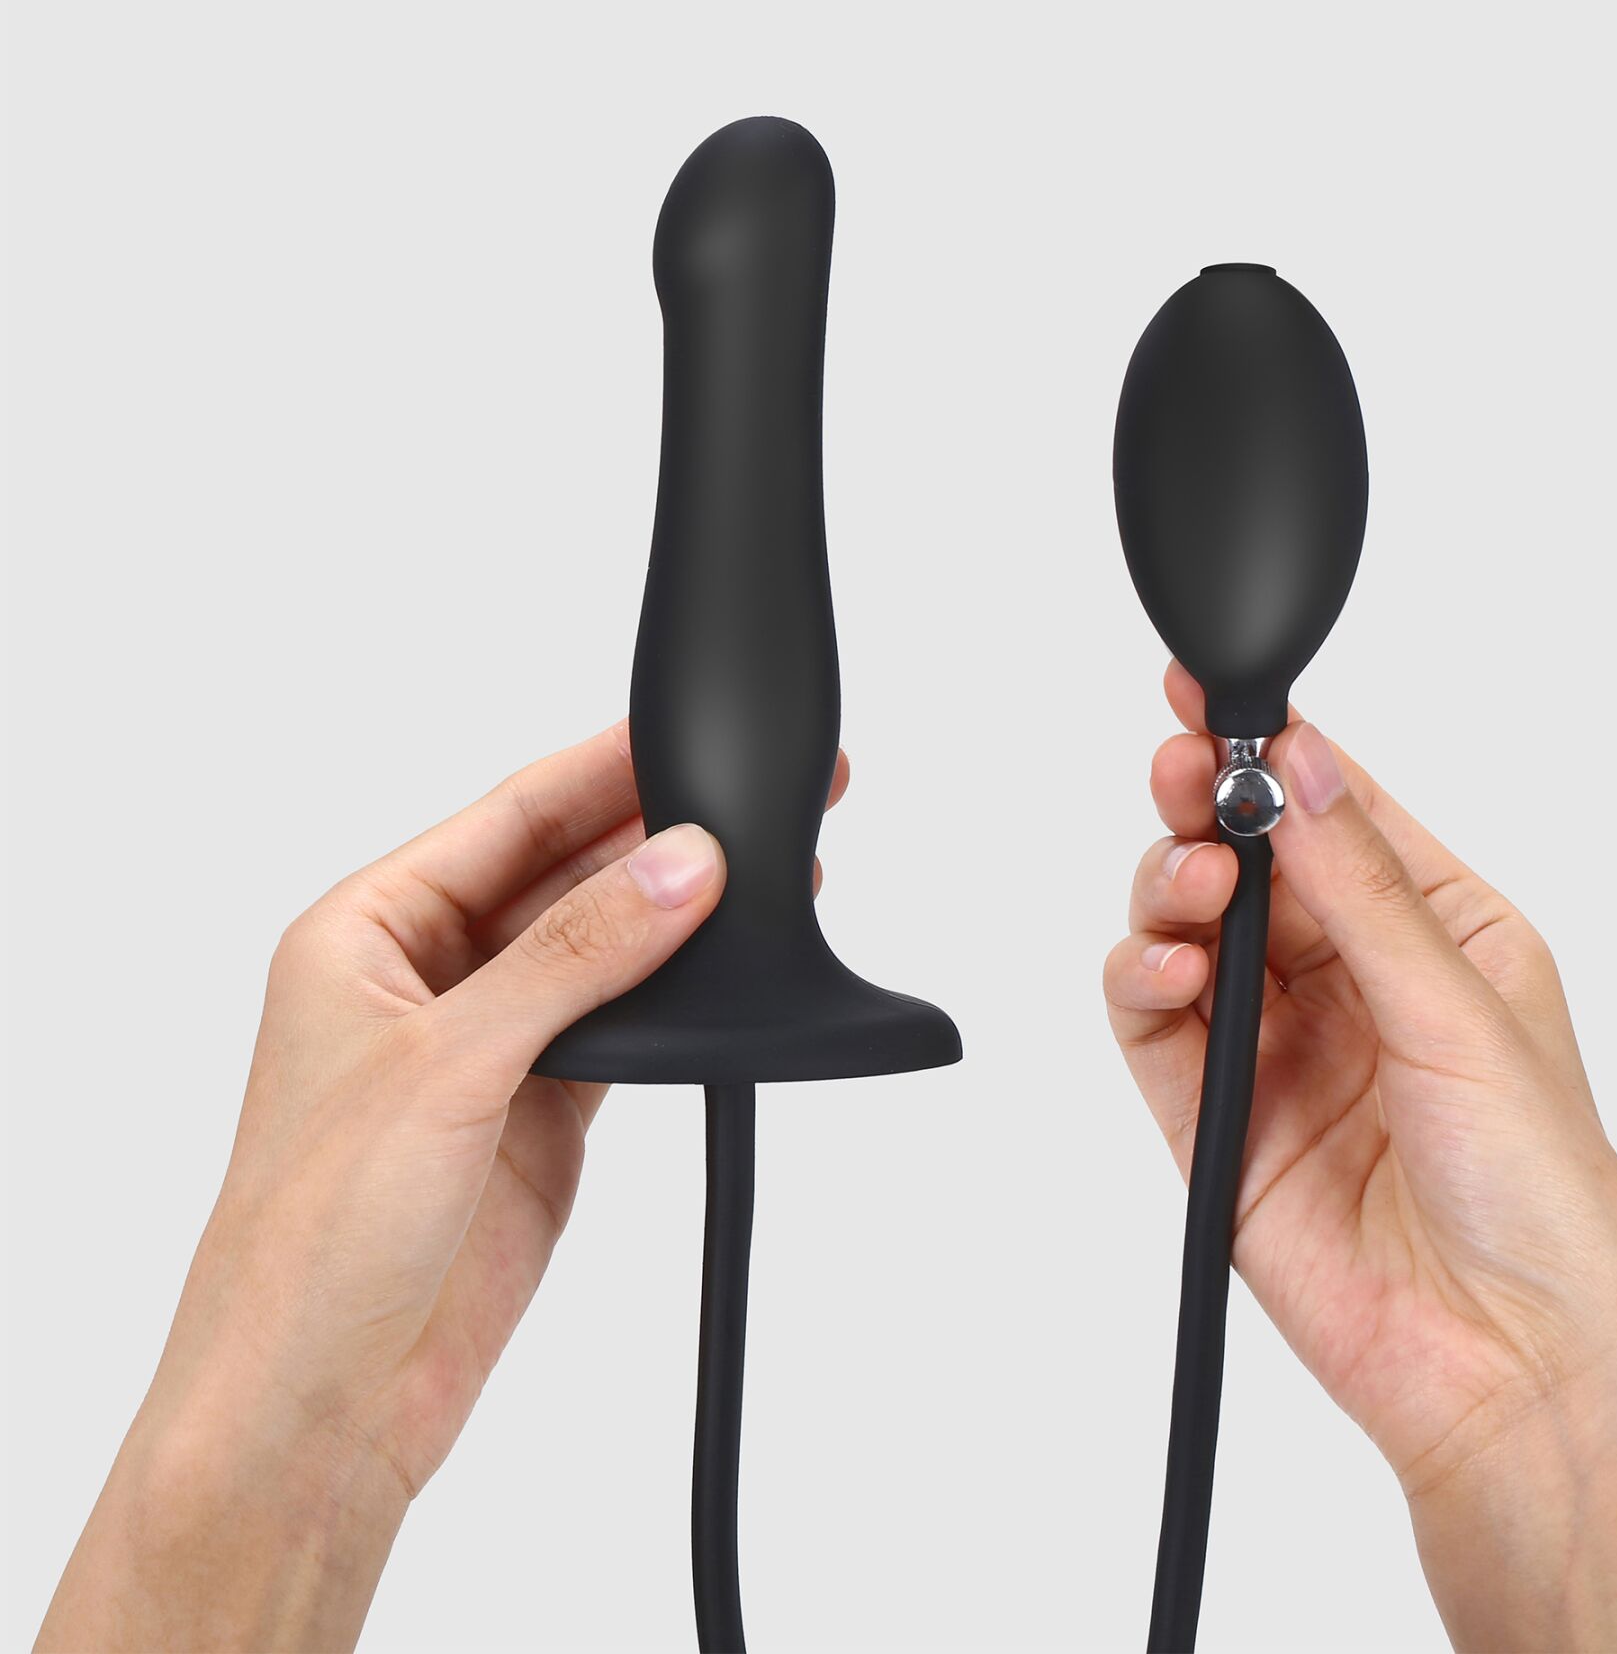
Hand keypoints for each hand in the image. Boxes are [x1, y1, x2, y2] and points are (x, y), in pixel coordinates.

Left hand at [39, 723, 844, 1652]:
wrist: (318, 1414)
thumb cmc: (309, 1243)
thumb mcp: (446, 1069)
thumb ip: (574, 959)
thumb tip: (679, 866)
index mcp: (367, 931)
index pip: (508, 818)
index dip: (602, 772)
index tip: (687, 739)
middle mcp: (428, 978)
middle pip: (564, 875)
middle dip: (658, 838)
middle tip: (760, 807)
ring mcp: (490, 1048)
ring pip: (604, 951)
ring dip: (678, 920)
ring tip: (769, 880)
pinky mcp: (542, 1116)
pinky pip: (628, 1029)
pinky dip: (680, 1002)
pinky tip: (727, 971)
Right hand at [1105, 663, 1616, 1652]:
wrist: (1509, 1370)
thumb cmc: (1545, 1200)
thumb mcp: (1466, 1014)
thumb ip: (1362, 893)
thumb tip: (1298, 773)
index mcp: (1435, 932)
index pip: (1334, 812)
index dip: (1272, 749)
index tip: (1214, 696)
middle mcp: (1347, 979)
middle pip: (1246, 857)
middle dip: (1204, 805)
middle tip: (1183, 773)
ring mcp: (1277, 1044)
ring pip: (1187, 926)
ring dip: (1170, 888)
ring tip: (1190, 888)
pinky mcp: (1216, 1114)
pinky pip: (1152, 1022)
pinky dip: (1139, 981)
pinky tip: (1166, 969)